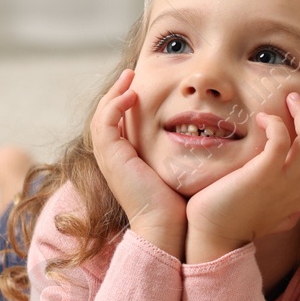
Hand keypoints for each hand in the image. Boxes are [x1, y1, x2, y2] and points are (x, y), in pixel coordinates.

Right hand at [90, 69, 185, 255]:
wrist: (165, 227)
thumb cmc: (176, 203)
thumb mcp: (175, 168)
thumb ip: (176, 151)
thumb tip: (198, 133)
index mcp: (124, 159)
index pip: (116, 123)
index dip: (125, 101)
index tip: (140, 84)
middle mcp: (112, 157)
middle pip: (104, 115)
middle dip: (116, 91)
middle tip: (131, 73)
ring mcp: (109, 158)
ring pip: (101, 115)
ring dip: (114, 93)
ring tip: (130, 76)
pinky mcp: (111, 157)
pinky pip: (105, 123)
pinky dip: (115, 105)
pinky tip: (133, 94)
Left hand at [185, 93, 299, 260]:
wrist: (214, 235)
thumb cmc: (238, 222)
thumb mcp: (276, 219)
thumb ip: (290, 212)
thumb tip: (297, 211)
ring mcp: (283, 183)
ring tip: (289, 100)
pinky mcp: (262, 175)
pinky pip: (281, 141)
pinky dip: (276, 124)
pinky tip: (262, 118)